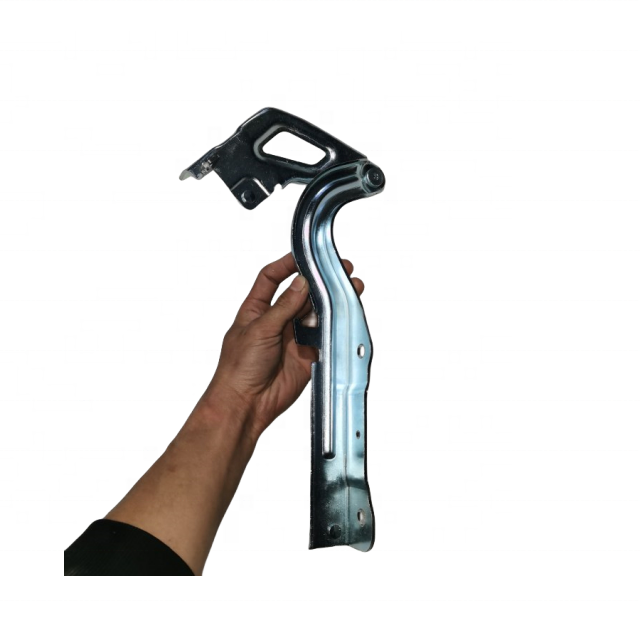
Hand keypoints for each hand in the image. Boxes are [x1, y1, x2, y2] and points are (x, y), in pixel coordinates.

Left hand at [201, 252, 363, 440]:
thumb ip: (284, 306)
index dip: (287, 264)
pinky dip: (335, 326)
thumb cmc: (239, 368)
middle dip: (319, 281)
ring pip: (316, 313)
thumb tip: (301, 283)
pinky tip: (346, 314)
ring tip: (350, 288)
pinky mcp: (307, 354)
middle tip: (339, 270)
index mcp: (256, 309)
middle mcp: (276, 321)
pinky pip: (325, 336)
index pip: (271, 278)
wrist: (246, 404)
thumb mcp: (259, 329)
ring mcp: (293, 337)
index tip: (305, 255)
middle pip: (301, 293)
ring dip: (331, 301)